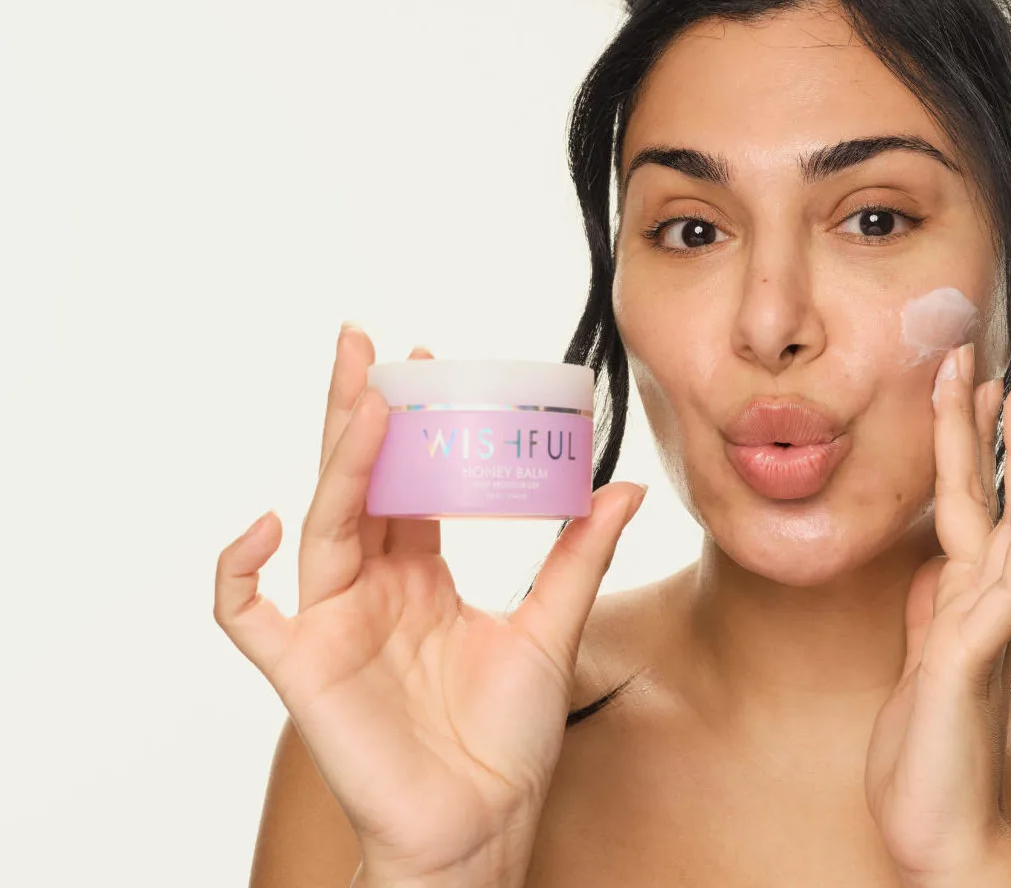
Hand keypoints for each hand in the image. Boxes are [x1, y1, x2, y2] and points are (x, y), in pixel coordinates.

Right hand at [213, 324, 646, 885]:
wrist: (483, 824)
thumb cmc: (507, 740)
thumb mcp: (552, 628)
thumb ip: (577, 555)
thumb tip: (619, 487)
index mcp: (423, 575)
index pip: (410, 481)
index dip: (417, 424)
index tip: (431, 360)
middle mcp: (374, 588)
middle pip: (360, 482)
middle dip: (359, 410)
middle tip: (365, 340)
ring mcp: (335, 623)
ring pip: (323, 522)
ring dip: (340, 459)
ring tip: (362, 397)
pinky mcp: (304, 668)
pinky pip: (247, 614)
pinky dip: (237, 570)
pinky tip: (261, 523)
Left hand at [865, 342, 1010, 885]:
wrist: (943, 835)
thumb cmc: (929, 757)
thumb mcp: (919, 664)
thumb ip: (931, 612)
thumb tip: (933, 565)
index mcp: (959, 602)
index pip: (965, 506)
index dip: (962, 446)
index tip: (962, 387)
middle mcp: (980, 606)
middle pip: (987, 497)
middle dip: (981, 427)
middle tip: (982, 356)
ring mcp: (983, 629)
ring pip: (1005, 525)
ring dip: (1008, 458)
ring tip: (1009, 393)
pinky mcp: (972, 660)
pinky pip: (1002, 584)